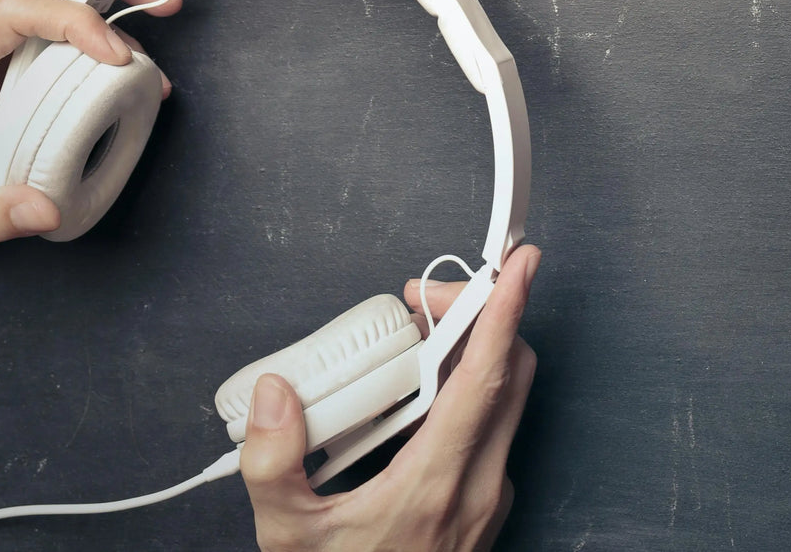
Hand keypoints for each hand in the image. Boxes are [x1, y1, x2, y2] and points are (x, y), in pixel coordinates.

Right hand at [240, 245, 540, 551]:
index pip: (486, 379)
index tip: (518, 266)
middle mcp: (479, 487)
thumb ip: (273, 464)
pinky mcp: (486, 507)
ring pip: (505, 403)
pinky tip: (417, 405)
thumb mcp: (288, 538)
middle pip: (510, 376)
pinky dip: (467, 398)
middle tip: (426, 301)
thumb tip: (275, 397)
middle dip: (480, 319)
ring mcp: (490, 499)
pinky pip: (491, 433)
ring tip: (416, 344)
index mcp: (437, 484)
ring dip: (473, 358)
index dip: (505, 312)